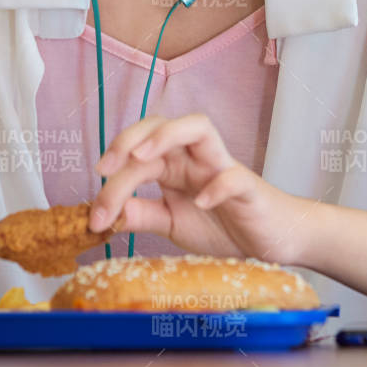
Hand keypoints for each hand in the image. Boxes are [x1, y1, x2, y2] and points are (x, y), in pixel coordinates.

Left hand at [88, 114, 313, 264]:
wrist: (273, 241)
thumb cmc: (225, 226)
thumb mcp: (172, 223)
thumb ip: (142, 214)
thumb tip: (102, 215)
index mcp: (175, 166)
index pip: (137, 154)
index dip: (112, 174)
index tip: (93, 213)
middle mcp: (195, 158)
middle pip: (161, 125)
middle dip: (128, 139)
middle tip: (105, 169)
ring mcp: (223, 168)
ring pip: (198, 127)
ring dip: (166, 135)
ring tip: (142, 156)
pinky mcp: (249, 188)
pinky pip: (234, 177)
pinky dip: (217, 186)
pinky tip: (201, 202)